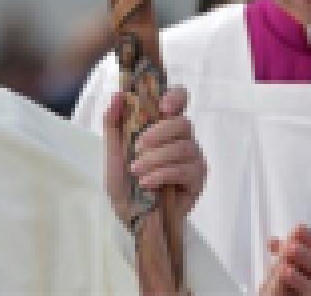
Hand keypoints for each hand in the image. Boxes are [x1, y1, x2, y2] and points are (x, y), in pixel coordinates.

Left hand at [103, 86, 205, 222]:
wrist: (129, 215)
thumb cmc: (123, 181)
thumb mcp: (113, 151)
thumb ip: (113, 122)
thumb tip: (118, 94)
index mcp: (164, 125)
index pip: (180, 99)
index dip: (175, 97)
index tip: (161, 107)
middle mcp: (182, 138)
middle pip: (183, 123)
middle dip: (158, 134)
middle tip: (137, 148)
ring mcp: (193, 158)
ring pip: (183, 147)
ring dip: (156, 158)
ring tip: (136, 171)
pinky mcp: (197, 180)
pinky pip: (185, 170)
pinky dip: (162, 174)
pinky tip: (147, 183)